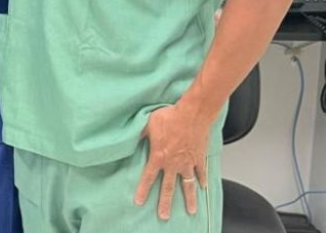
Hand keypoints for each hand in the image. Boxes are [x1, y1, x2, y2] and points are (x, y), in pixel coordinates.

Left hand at [134, 103, 211, 219]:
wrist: (192, 114)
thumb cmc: (169, 117)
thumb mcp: (148, 124)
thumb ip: (140, 134)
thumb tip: (128, 136)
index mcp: (158, 157)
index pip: (148, 177)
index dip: (142, 190)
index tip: (138, 202)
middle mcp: (173, 163)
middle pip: (168, 188)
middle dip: (165, 203)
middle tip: (163, 216)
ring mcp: (188, 162)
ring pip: (188, 185)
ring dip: (189, 199)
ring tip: (191, 211)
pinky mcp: (199, 158)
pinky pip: (200, 173)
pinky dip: (202, 181)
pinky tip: (202, 188)